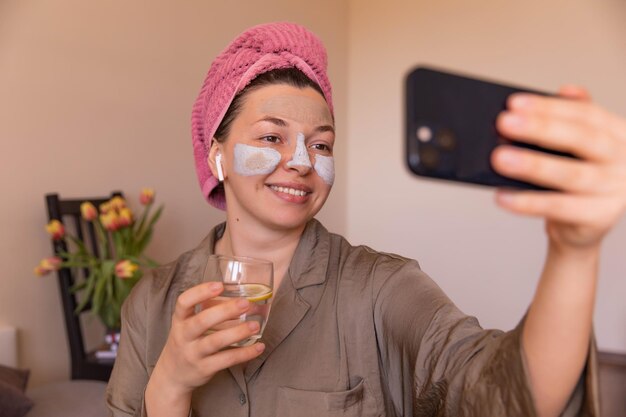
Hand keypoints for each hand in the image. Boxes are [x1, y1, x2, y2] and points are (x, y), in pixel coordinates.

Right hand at [152, 282, 264, 395]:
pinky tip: (259, 347)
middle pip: (202, 321)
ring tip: (255, 325)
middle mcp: (184, 336)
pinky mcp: (205, 368)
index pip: (184, 302)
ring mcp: (193, 354)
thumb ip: (208, 311)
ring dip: (238, 332)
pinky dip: (244, 353)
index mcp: (180, 320)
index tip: (220, 285)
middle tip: (245, 303)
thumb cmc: (187, 342)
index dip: (200, 292)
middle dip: (225, 311)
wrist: (173, 375)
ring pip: (215, 341)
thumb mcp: (187, 325)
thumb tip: (241, 297)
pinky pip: (226, 360)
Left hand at [491, 86, 625, 250]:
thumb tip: (538, 102)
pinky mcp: (599, 217)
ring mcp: (614, 190)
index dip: (550, 107)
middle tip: (504, 122)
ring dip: (533, 165)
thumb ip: (562, 122)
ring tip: (499, 157)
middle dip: (541, 128)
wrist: (582, 226)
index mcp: (618, 134)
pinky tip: (503, 196)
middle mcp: (622, 159)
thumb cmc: (573, 177)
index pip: (585, 114)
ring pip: (571, 175)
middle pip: (582, 139)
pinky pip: (559, 208)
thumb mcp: (572, 147)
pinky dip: (529, 202)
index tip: (514, 103)